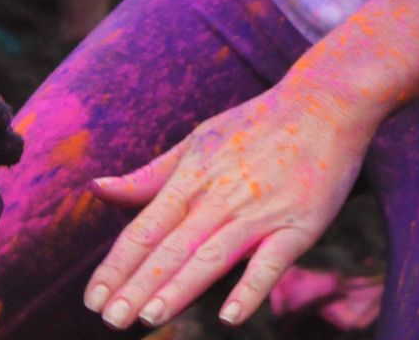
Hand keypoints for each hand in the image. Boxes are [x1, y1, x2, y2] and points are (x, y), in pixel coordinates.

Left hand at [84, 72, 376, 329]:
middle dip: (138, 285)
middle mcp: (223, 194)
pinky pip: (271, 262)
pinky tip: (230, 316)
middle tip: (109, 320)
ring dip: (180, 288)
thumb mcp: (199, 141)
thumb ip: (151, 174)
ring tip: (149, 317)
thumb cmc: (257, 123)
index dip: (118, 264)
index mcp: (195, 175)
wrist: (326, 102)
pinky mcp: (299, 224)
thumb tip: (97, 188)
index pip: (147, 227)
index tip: (92, 298)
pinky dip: (250, 288)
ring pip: (213, 255)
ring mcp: (261, 211)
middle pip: (173, 245)